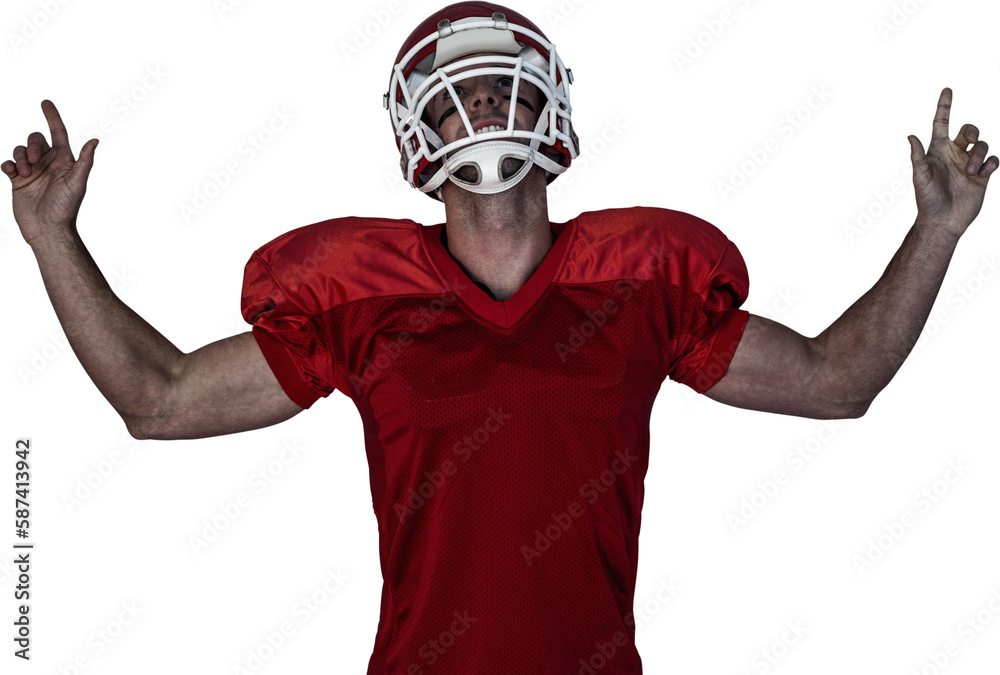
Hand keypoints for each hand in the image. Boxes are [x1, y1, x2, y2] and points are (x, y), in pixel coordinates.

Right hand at [2, 100, 98, 245]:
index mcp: (64, 161)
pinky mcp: (18, 181)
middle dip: (32, 145)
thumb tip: (95, 140)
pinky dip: (8, 164)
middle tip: (35, 161)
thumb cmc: (65, 208)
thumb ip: (84, 161)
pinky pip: (8, 163)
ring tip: (26, 174)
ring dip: (20, 157)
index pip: (58, 133)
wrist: (47, 229)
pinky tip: (12, 173)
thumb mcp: (77, 182)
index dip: (52, 117)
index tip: (45, 102)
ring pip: (20, 150)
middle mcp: (49, 164)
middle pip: (35, 139)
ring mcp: (33, 172)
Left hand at [907, 87, 997, 237]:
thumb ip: (917, 157)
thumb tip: (910, 136)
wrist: (943, 221)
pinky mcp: (981, 175)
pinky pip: (993, 160)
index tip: (947, 89)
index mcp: (937, 151)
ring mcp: (968, 164)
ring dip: (978, 155)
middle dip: (973, 130)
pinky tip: (980, 176)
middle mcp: (954, 154)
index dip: (944, 106)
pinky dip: (990, 164)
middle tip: (969, 141)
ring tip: (970, 172)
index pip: (941, 123)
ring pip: (982, 145)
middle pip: (969, 130)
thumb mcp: (920, 178)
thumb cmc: (927, 201)